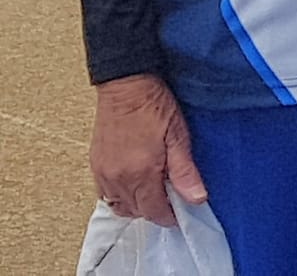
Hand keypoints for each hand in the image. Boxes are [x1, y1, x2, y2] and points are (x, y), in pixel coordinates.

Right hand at [92, 74, 205, 226]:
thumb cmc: (153, 105)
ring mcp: (104, 173)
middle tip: (171, 196)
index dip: (170, 215)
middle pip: (137, 211)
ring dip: (137, 204)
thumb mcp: (178, 136)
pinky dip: (121, 196)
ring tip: (154, 189)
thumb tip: (196, 198)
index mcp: (140, 173)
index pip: (154, 211)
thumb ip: (185, 171)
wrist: (126, 85)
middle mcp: (118, 178)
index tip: (181, 212)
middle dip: (155, 209)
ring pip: (120, 205)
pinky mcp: (96, 165)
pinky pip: (106, 194)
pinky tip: (135, 182)